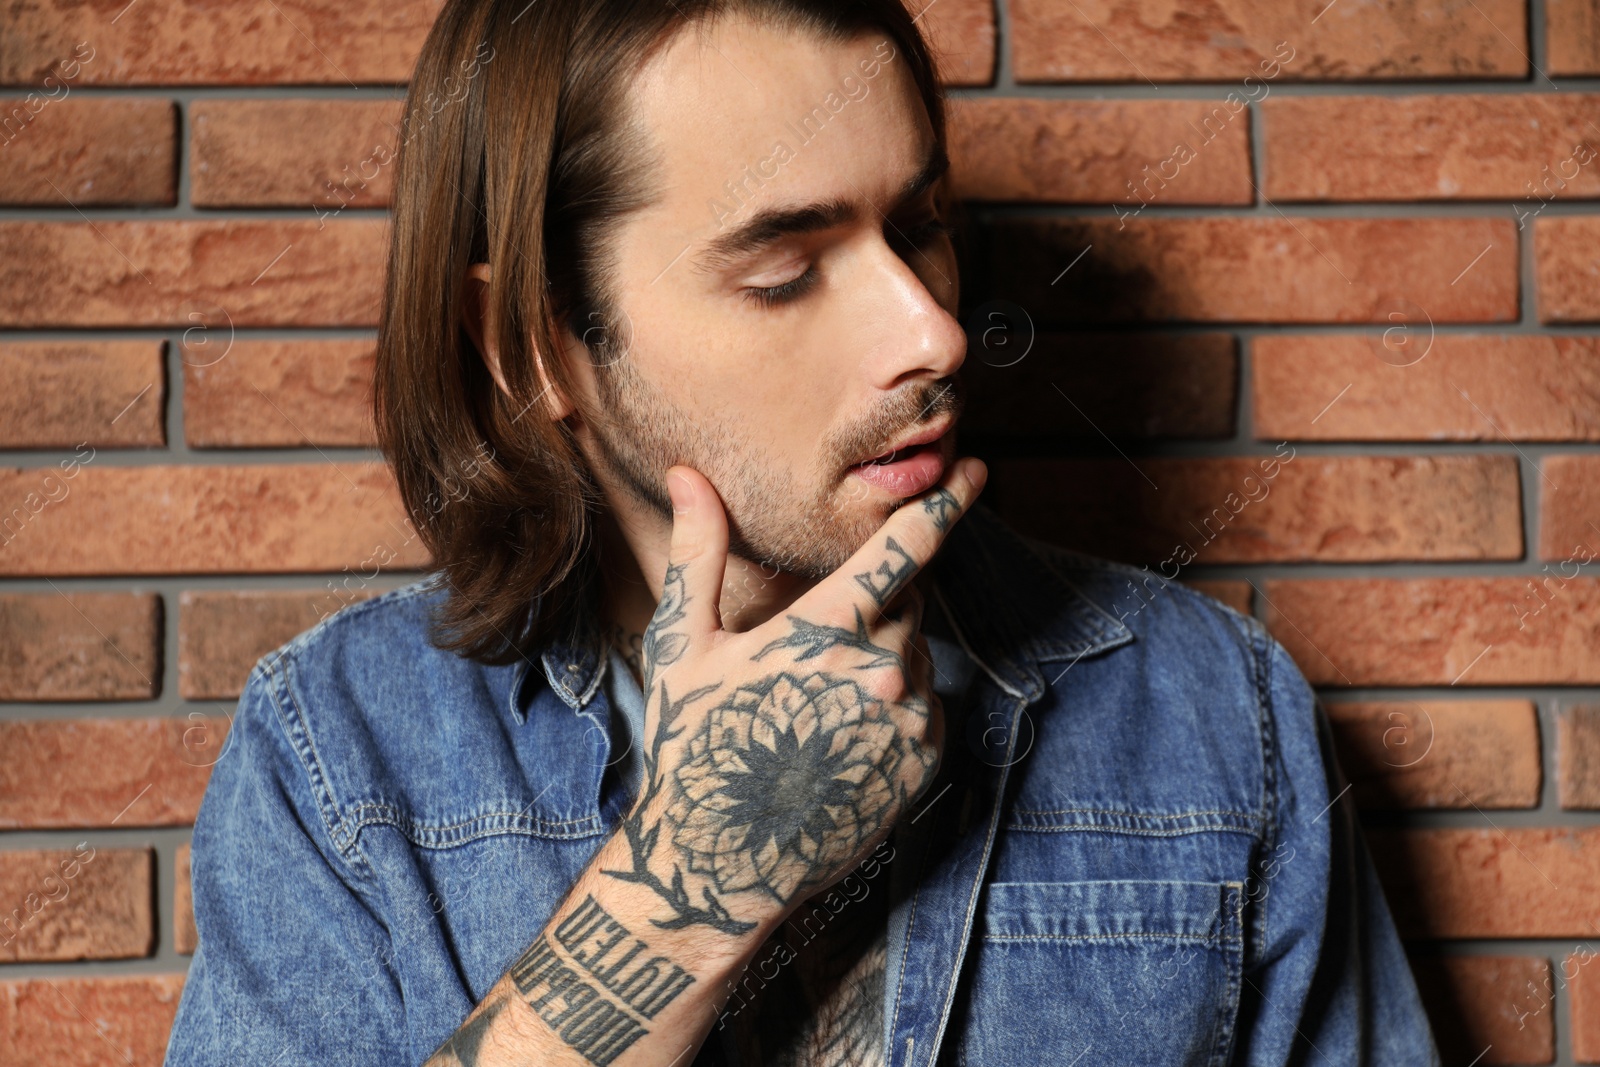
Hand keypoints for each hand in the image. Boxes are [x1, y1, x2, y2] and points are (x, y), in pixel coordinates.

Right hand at [598, 456, 988, 938]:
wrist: (723, 860)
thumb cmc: (696, 745)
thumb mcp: (686, 644)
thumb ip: (698, 552)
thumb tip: (686, 474)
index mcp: (828, 629)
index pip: (905, 547)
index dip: (944, 502)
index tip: (973, 470)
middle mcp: (883, 669)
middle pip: (906, 601)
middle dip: (873, 604)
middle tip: (814, 647)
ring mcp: (910, 719)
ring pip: (915, 653)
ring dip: (882, 656)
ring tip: (816, 703)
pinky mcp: (925, 761)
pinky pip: (925, 702)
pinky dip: (895, 702)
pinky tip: (841, 733)